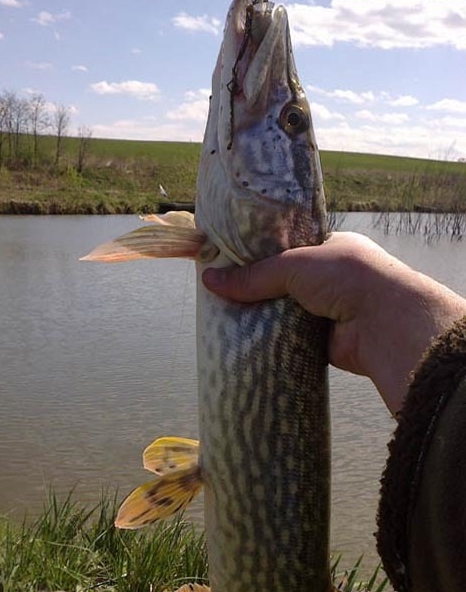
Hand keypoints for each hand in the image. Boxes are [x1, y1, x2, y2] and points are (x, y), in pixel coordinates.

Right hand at [203, 232, 465, 414]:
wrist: (384, 324)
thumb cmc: (347, 278)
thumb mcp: (294, 266)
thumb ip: (253, 275)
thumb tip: (208, 280)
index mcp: (330, 249)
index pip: (288, 249)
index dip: (259, 255)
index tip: (228, 261)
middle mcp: (329, 279)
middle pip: (282, 283)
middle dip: (256, 289)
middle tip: (219, 291)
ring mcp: (326, 311)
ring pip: (283, 313)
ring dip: (261, 316)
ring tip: (222, 315)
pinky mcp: (321, 342)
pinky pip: (288, 340)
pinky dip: (270, 341)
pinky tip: (242, 340)